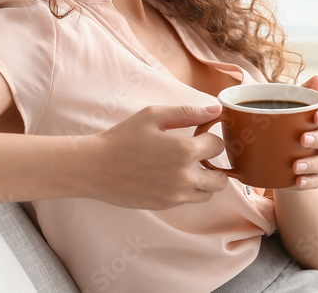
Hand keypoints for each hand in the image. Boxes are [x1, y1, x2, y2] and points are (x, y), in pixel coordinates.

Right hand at [87, 104, 228, 209]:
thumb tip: (216, 111)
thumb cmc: (123, 137)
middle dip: (215, 165)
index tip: (199, 134)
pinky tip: (170, 176)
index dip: (210, 137)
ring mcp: (176, 195)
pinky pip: (189, 200)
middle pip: (221, 179)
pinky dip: (187, 190)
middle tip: (199, 154)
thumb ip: (187, 112)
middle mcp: (185, 177)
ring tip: (186, 167)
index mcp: (185, 151)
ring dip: (204, 180)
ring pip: (208, 193)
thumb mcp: (153, 116)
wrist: (95, 168)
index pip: (218, 146)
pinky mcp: (166, 205)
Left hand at [286, 75, 317, 190]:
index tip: (315, 116)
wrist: (275, 158)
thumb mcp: (278, 108)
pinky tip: (296, 181)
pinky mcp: (315, 176)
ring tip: (295, 166)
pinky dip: (309, 181)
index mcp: (316, 119)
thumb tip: (311, 76)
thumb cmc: (278, 126)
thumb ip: (288, 93)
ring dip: (314, 163)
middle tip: (302, 139)